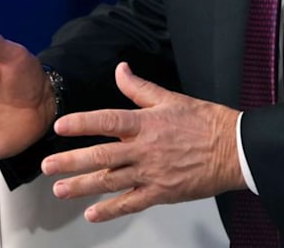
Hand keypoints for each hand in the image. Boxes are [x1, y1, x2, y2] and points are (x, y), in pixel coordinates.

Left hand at [40, 62, 244, 221]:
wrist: (235, 149)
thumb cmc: (206, 122)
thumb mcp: (170, 98)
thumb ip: (139, 88)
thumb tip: (120, 70)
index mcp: (146, 123)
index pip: (107, 121)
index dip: (82, 123)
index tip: (60, 126)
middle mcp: (145, 149)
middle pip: (102, 156)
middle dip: (71, 161)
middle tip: (47, 166)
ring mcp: (152, 173)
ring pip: (111, 181)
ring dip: (83, 186)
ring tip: (60, 190)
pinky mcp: (162, 193)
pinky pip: (132, 203)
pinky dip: (111, 210)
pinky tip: (92, 214)